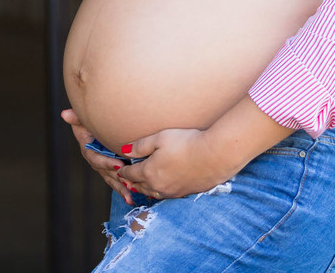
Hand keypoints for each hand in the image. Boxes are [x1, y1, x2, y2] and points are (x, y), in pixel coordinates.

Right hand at [60, 108, 135, 206]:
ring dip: (121, 189)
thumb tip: (64, 114)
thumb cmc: (89, 123)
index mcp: (88, 150)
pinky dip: (124, 190)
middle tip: (129, 183)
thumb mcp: (82, 120)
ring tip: (131, 198)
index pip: (96, 158)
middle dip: (117, 179)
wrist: (95, 128)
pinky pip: (117, 182)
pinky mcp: (111, 171)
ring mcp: (103, 168)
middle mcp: (95, 161)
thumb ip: (76, 118)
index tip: (119, 165)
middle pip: (105, 173)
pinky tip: (132, 199)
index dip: (106, 162)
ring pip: (112, 180)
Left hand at [116, 127, 235, 199]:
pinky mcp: (184, 193)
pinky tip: (160, 186)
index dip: (123, 170)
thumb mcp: (160, 138)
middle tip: (125, 178)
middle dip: (130, 181)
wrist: (215, 155)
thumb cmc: (186, 142)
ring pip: (151, 193)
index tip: (119, 167)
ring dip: (144, 188)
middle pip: (138, 186)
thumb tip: (123, 150)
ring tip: (140, 184)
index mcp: (148, 172)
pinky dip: (158, 191)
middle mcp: (158, 186)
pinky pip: (165, 195)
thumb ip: (140, 146)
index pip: (129, 173)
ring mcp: (171, 192)